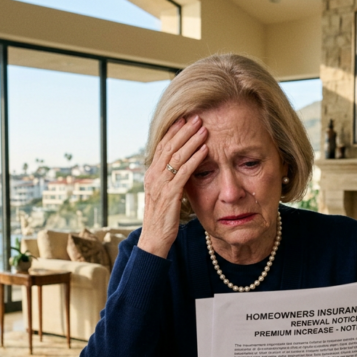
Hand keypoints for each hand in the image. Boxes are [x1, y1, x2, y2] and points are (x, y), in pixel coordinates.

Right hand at [138, 116, 208, 257]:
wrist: (154, 239)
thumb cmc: (162, 217)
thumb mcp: (164, 194)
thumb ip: (170, 179)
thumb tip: (179, 166)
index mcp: (152, 174)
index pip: (162, 147)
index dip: (173, 132)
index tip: (184, 119)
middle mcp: (154, 176)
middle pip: (169, 147)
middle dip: (183, 131)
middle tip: (197, 117)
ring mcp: (161, 185)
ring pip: (176, 156)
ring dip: (191, 141)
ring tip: (203, 129)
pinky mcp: (170, 195)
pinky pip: (183, 173)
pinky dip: (195, 159)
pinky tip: (205, 150)